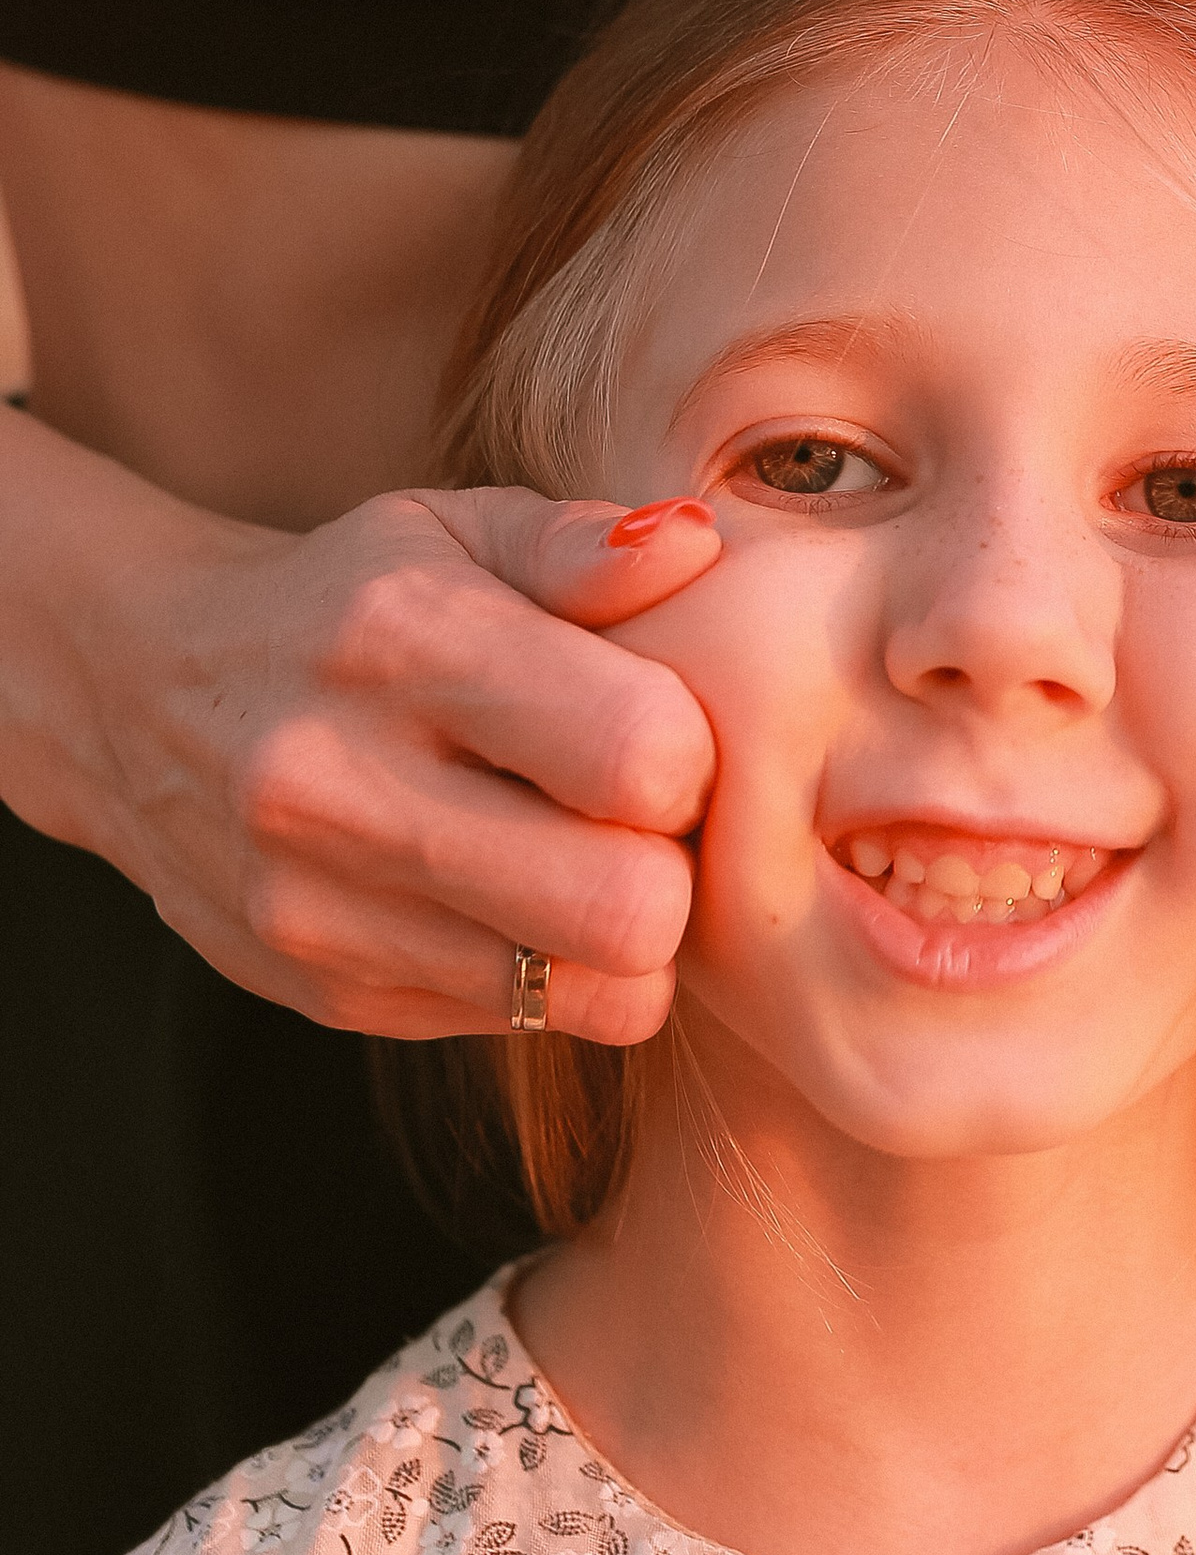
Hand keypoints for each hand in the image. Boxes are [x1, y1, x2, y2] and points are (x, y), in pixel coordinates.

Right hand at [89, 488, 724, 1043]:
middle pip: (627, 909)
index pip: (640, 756)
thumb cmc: (345, 600)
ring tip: (584, 855)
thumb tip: (696, 545)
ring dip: (624, 935)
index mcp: (397, 643)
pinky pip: (522, 1024)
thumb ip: (580, 546)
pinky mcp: (321, 992)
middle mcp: (338, 784)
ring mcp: (317, 908)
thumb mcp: (450, 531)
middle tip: (642, 816)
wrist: (139, 691)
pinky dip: (549, 972)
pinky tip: (509, 895)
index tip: (661, 727)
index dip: (693, 752)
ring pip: (588, 992)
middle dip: (674, 867)